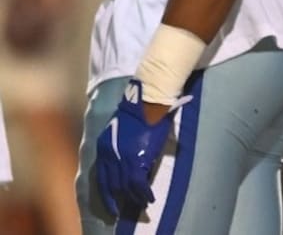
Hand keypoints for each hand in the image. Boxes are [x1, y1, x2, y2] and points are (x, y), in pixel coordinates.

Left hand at [94, 79, 191, 216]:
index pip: (102, 176)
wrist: (145, 104)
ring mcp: (121, 159)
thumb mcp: (122, 131)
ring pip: (125, 186)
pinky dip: (144, 193)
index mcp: (104, 147)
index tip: (111, 202)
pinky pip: (138, 184)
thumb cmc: (138, 112)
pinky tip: (149, 198)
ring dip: (133, 197)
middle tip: (120, 210)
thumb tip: (129, 160)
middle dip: (116, 199)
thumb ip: (121, 146)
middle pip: (111, 184)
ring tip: (141, 204)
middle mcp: (109, 155)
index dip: (107, 191)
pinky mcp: (135, 161)